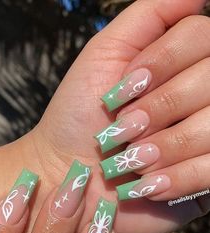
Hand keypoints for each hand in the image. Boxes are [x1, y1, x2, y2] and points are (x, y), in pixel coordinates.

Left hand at [30, 0, 209, 232]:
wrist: (68, 172)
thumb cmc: (79, 117)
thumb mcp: (104, 54)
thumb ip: (150, 17)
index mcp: (180, 65)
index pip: (202, 38)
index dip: (164, 62)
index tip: (125, 87)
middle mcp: (199, 98)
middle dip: (160, 107)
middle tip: (124, 128)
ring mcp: (205, 137)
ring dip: (164, 146)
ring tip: (131, 159)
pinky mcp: (205, 176)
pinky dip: (175, 178)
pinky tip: (147, 184)